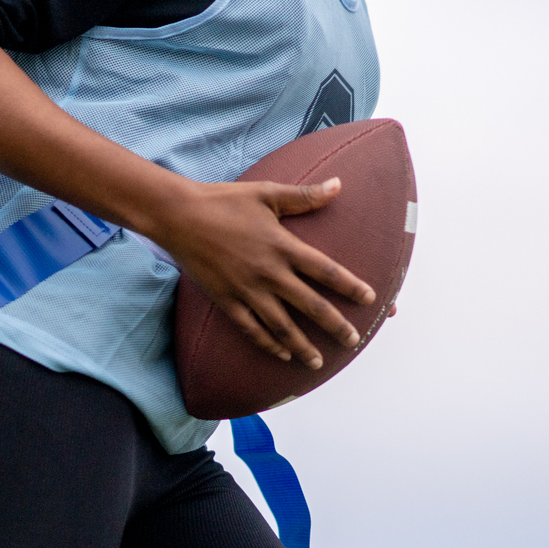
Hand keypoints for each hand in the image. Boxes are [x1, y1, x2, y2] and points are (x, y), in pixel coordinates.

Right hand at [147, 178, 374, 366]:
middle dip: (335, 325)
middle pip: (310, 306)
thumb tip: (339, 185)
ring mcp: (246, 289)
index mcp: (282, 246)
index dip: (349, 286)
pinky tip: (281, 354)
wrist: (178, 215)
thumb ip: (304, 196)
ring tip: (318, 362)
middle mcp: (268, 272)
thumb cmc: (224, 200)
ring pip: (282, 326)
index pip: (325, 271)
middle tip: (354, 340)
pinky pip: (251, 328)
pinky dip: (268, 344)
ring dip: (303, 346)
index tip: (370, 299)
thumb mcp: (267, 193)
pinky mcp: (226, 300)